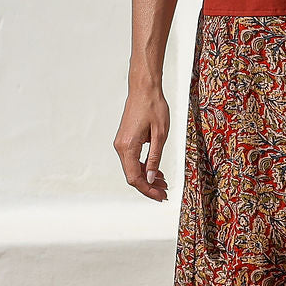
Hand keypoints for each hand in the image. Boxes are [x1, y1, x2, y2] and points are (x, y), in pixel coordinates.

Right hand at [114, 83, 169, 201]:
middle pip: (132, 175)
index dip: (148, 190)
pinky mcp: (125, 140)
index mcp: (128, 147)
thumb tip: (149, 178)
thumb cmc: (153, 108)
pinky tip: (155, 170)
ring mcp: (121, 143)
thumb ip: (154, 158)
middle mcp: (120, 147)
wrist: (144, 89)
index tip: (161, 196)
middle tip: (165, 192)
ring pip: (132, 168)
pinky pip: (132, 159)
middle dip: (149, 186)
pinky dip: (144, 167)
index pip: (135, 178)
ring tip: (163, 182)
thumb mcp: (160, 135)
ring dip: (147, 177)